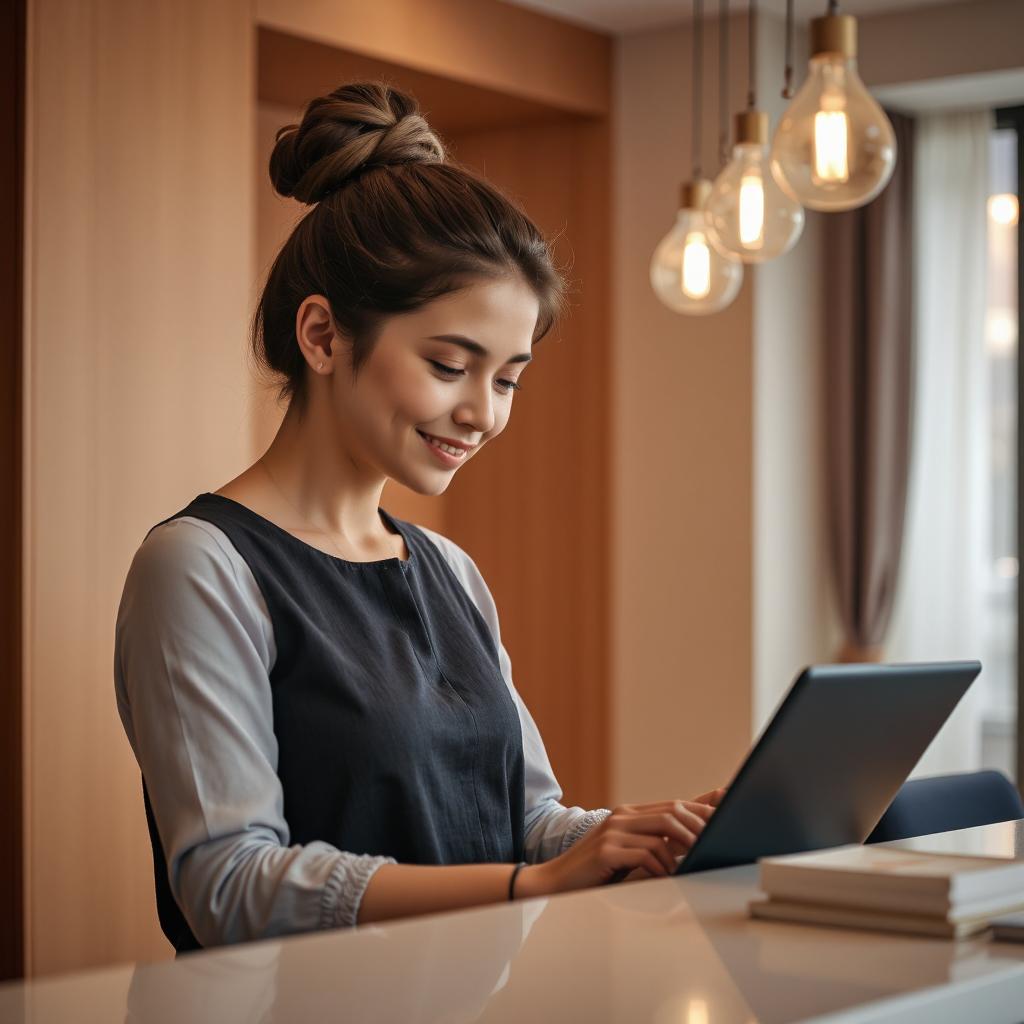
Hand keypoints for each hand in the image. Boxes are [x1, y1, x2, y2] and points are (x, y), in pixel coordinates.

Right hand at [520, 787, 727, 896]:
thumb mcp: (629, 852)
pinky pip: (645, 854)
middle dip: (699, 827)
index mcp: (629, 814)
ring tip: (693, 862)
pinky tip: (665, 877)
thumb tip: (689, 842)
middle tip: (716, 843)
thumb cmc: (596, 871)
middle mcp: (622, 816)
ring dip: (683, 849)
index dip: (700, 809)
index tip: (725, 815)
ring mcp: (612, 831)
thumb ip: (654, 843)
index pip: (673, 805)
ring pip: (662, 831)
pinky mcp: (606, 851)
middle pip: (671, 813)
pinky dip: (661, 867)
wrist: (556, 881)